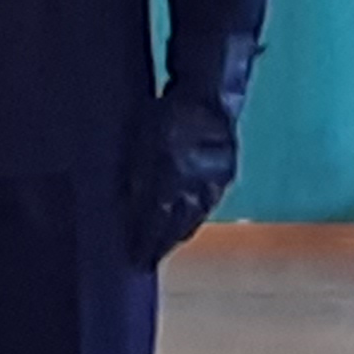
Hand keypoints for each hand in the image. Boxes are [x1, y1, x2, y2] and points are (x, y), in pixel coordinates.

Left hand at [124, 88, 239, 268]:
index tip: (134, 259)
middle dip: (161, 244)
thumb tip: (127, 211)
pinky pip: (209, 203)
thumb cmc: (163, 112)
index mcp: (171, 172)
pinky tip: (188, 225)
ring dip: (179, 234)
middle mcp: (196, 181)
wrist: (208, 92)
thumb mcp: (139, 142)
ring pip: (195, 216)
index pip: (155, 218)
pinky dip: (196, 217)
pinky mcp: (227, 173)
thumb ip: (136, 178)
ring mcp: (215, 179)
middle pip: (176, 223)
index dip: (145, 241)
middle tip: (147, 261)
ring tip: (166, 247)